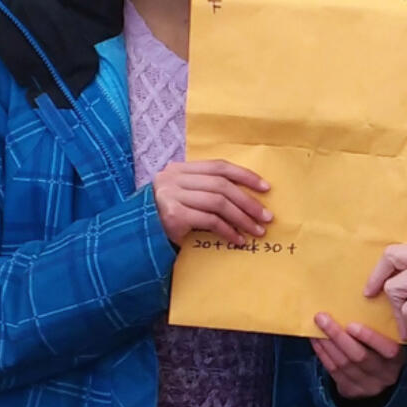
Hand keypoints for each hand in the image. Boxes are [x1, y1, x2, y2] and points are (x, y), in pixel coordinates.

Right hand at [152, 160, 270, 246]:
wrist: (139, 236)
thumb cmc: (168, 217)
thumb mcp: (186, 197)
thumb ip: (207, 190)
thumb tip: (248, 198)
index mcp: (180, 169)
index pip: (219, 166)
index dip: (245, 176)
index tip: (266, 188)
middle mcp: (174, 178)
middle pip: (222, 186)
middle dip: (248, 202)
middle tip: (266, 217)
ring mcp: (173, 195)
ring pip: (218, 203)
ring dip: (242, 218)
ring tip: (257, 230)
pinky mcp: (174, 215)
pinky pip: (210, 221)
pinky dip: (227, 230)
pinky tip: (238, 239)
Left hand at [311, 313, 406, 399]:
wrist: (381, 382)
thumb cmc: (383, 353)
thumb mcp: (390, 342)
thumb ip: (381, 328)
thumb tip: (359, 301)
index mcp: (397, 359)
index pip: (388, 350)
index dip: (370, 338)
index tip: (352, 324)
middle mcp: (384, 374)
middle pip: (359, 356)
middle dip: (338, 335)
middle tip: (322, 318)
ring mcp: (366, 385)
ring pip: (343, 363)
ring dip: (326, 343)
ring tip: (316, 326)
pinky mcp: (350, 391)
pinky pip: (333, 371)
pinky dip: (323, 354)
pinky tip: (316, 340)